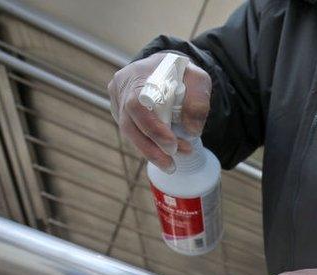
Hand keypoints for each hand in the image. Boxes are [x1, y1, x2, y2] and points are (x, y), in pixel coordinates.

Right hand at [108, 52, 211, 170]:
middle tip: (172, 164)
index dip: (152, 127)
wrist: (166, 67)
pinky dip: (147, 145)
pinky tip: (163, 153)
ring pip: (128, 131)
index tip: (172, 145)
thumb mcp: (199, 80)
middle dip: (151, 147)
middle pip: (129, 123)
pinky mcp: (119, 110)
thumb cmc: (183, 74)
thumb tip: (192, 130)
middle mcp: (123, 85)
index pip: (138, 103)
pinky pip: (131, 132)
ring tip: (170, 165)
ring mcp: (118, 98)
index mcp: (140, 73)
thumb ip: (198, 102)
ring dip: (150, 151)